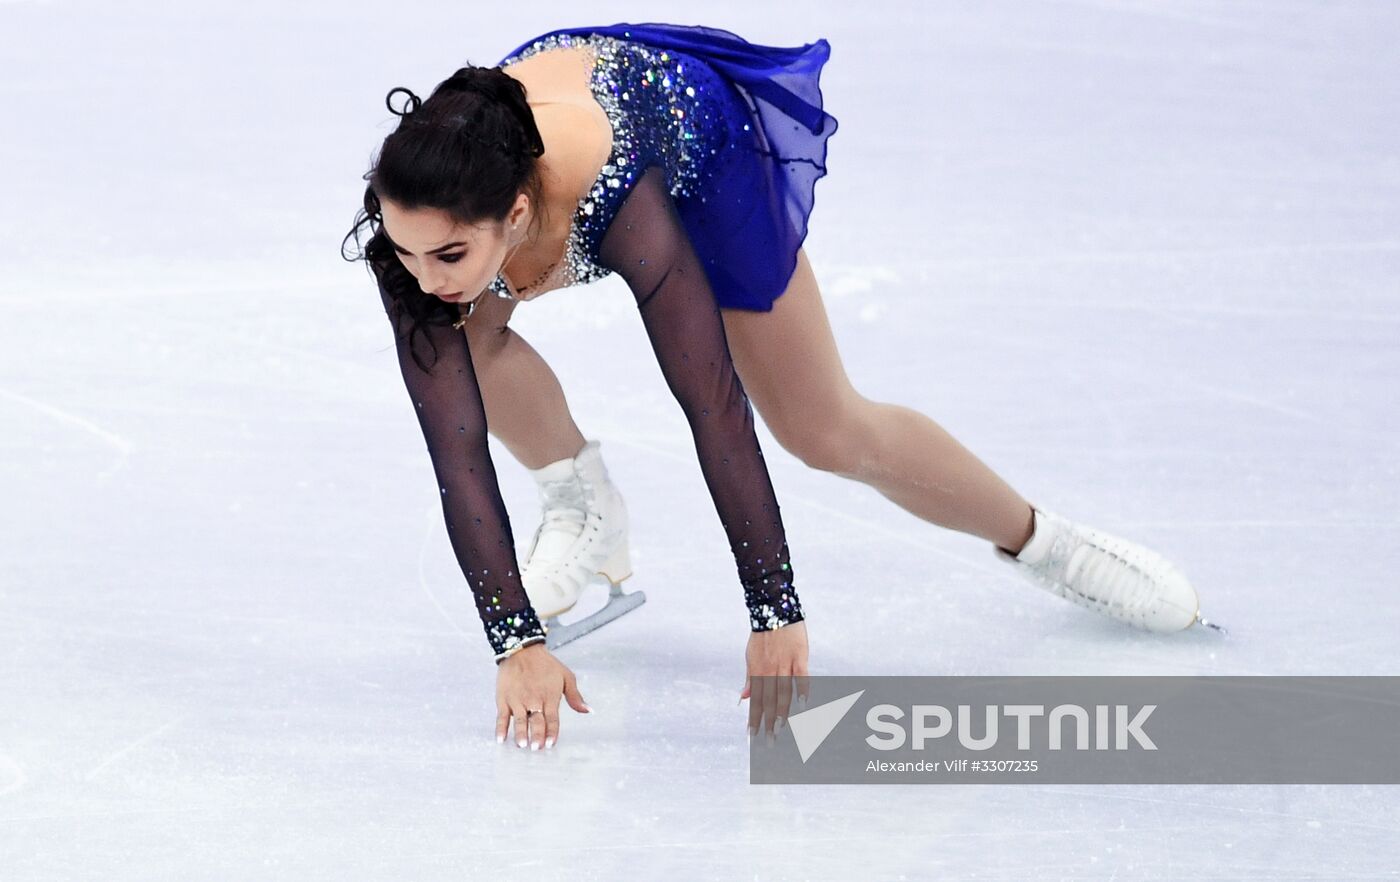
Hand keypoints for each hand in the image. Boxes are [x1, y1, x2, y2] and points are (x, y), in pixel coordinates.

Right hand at [495, 643, 589, 749]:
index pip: (552, 719)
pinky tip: (501, 739)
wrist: (522, 650)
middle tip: (537, 748)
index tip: (550, 744)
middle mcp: (534, 699)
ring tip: (522, 745)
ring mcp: (517, 700)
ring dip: (520, 733)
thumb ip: (576, 696)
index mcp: (550, 696)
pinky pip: (502, 716)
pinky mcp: (504, 698)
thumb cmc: (546, 664)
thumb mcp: (566, 676)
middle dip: (537, 735)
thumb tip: (588, 710)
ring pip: (520, 720)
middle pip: (536, 721)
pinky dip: (500, 728)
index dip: (552, 732)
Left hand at [739, 620, 809, 742]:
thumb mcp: (750, 655)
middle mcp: (769, 669)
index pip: (754, 700)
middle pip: (768, 701)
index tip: (752, 737)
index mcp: (756, 670)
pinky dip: (802, 689)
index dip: (753, 719)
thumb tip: (742, 697)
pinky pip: (801, 675)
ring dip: (782, 712)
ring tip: (780, 729)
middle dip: (767, 723)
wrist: (773, 609)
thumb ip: (749, 677)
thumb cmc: (762, 635)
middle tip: (768, 742)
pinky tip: (803, 704)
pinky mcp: (799, 655)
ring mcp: (784, 663)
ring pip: (783, 691)